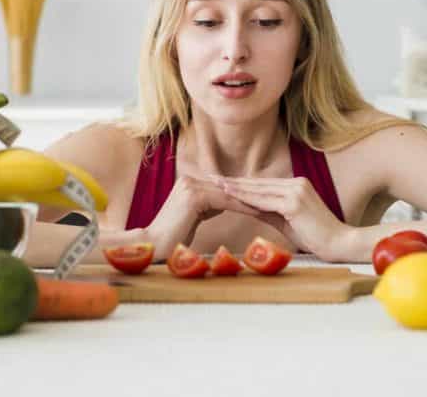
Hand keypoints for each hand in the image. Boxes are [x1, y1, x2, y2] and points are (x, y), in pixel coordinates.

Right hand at [144, 175, 261, 258]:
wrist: (153, 246)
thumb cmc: (173, 239)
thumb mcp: (193, 219)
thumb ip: (206, 208)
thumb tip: (221, 205)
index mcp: (190, 184)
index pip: (224, 188)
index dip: (244, 196)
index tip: (264, 201)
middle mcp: (190, 180)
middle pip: (228, 188)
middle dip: (251, 196)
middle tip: (273, 200)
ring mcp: (191, 186)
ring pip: (229, 193)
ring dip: (250, 200)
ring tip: (270, 205)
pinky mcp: (194, 196)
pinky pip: (225, 200)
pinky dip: (242, 206)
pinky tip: (258, 211)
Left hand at [218, 176, 350, 261]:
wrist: (339, 243)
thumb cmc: (316, 237)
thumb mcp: (288, 221)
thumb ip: (269, 211)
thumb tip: (249, 207)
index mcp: (296, 185)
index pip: (262, 184)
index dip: (241, 183)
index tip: (221, 182)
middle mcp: (296, 183)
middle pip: (257, 183)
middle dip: (233, 181)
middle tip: (211, 178)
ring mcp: (295, 191)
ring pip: (258, 190)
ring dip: (235, 187)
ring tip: (216, 184)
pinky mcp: (294, 203)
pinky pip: (264, 201)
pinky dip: (246, 199)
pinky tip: (231, 197)